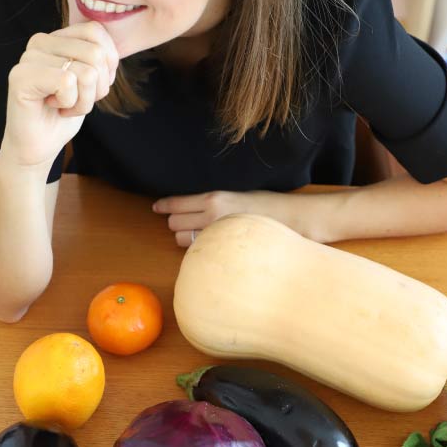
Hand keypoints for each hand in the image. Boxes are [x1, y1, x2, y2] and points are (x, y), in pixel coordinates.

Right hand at [0, 21, 118, 169]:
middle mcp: (40, 41)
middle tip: (76, 100)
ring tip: (64, 106)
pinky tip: (54, 107)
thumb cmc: (63, 113)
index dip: (107, 66)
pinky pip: (68, 82)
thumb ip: (99, 59)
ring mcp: (28, 57)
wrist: (38, 145)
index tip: (89, 86)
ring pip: (87, 72)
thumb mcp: (91, 81)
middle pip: (96, 53)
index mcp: (56, 38)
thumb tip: (111, 50)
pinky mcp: (21, 77)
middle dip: (97, 87)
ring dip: (84, 100)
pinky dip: (71, 104)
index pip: (96, 32)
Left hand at [153, 190, 284, 246]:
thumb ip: (212, 202)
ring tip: (200, 233)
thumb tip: (193, 207)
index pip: (177, 203)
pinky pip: (197, 251)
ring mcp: (216, 235)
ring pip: (182, 240)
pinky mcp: (222, 250)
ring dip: (185, 237)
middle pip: (174, 223)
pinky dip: (197, 248)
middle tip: (186, 221)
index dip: (163, 205)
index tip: (156, 207)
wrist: (290, 219)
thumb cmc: (266, 205)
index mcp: (214, 198)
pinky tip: (209, 245)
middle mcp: (211, 216)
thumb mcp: (236, 195)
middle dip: (176, 223)